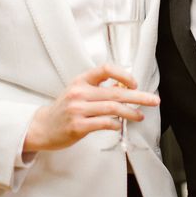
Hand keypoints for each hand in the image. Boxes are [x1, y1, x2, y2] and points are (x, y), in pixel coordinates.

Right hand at [23, 65, 158, 151]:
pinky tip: (120, 125)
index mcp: (81, 80)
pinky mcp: (77, 126)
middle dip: (138, 96)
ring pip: (112, 108)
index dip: (123, 74)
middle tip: (153, 100)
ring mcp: (78, 109)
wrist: (42, 127)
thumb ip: (99, 88)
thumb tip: (124, 86)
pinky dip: (116, 124)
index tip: (135, 83)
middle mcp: (79, 92)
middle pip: (115, 91)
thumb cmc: (64, 109)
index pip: (105, 69)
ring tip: (140, 115)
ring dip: (131, 112)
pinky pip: (103, 123)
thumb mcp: (79, 92)